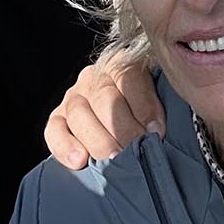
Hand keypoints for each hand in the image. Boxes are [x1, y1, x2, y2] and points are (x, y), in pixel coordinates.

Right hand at [44, 53, 164, 169]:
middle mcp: (95, 77)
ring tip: (114, 160)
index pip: (130, 77)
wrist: (120, 126)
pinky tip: (80, 160)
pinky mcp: (58, 119)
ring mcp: (74, 97)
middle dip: (122, 127)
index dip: (144, 105)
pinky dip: (65, 146)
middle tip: (137, 149)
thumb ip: (162, 106)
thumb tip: (168, 128)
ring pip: (79, 113)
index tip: (157, 131)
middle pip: (104, 97)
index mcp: (122, 64)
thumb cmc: (146, 117)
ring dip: (98, 139)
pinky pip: (54, 130)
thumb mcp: (157, 100)